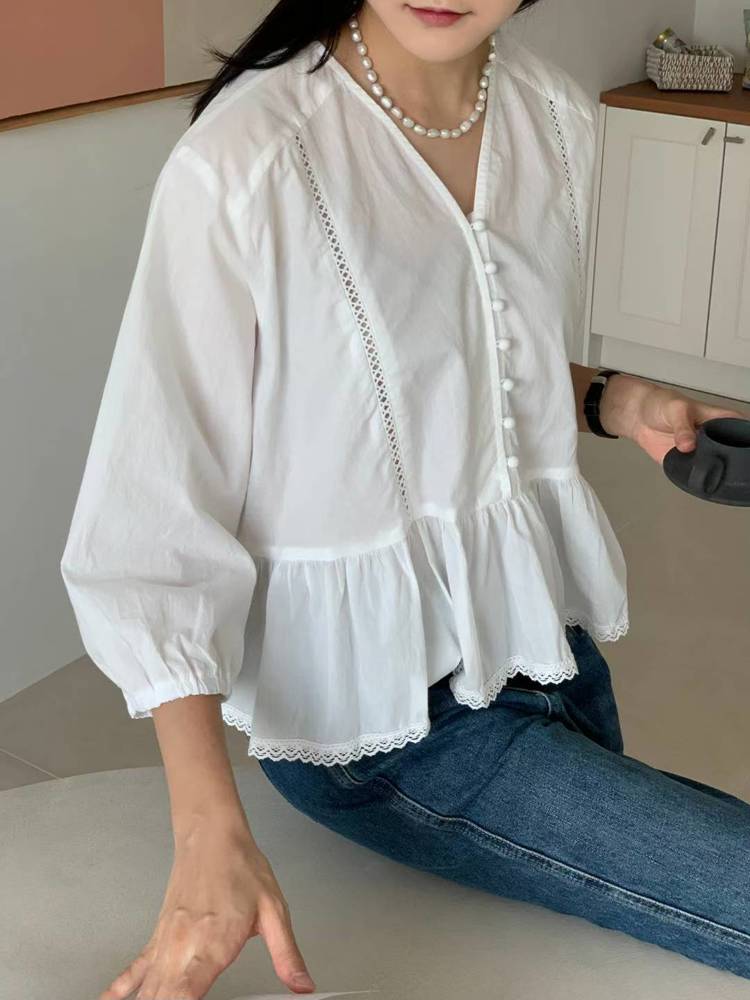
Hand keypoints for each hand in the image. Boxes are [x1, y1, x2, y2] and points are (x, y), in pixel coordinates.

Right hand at [98, 823, 315, 998]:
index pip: (186, 994)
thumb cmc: (241, 868)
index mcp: (214, 943)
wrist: (211, 836)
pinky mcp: (158, 938)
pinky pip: (133, 970)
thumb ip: (287, 953)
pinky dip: (119, 990)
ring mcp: (166, 943)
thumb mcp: (274, 910)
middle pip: (162, 997)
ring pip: (148, 989)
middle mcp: (184, 947)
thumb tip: (303, 985)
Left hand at [599, 374, 749, 464]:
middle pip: (731, 451)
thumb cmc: (662, 404)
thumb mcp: (676, 409)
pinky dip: (696, 478)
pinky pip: (694, 473)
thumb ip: (683, 427)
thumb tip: (688, 445)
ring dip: (715, 472)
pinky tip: (698, 480)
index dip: (746, 437)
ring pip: (714, 465)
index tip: (748, 450)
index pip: (741, 428)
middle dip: (733, 460)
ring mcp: (700, 451)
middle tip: (734, 467)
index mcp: (719, 419)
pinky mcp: (685, 463)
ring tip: (717, 476)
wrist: (637, 416)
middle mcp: (713, 437)